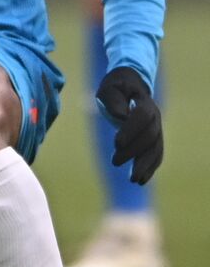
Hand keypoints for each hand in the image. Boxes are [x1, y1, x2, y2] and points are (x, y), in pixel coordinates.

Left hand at [95, 67, 162, 184]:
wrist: (130, 86)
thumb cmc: (116, 87)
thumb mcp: (109, 88)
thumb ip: (113, 99)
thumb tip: (120, 115)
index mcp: (144, 102)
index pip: (142, 116)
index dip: (131, 130)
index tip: (116, 144)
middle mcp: (155, 116)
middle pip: (149, 136)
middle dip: (133, 151)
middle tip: (114, 162)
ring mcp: (157, 128)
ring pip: (155, 148)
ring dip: (145, 165)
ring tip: (134, 180)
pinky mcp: (154, 138)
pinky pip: (156, 154)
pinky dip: (150, 168)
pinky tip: (141, 180)